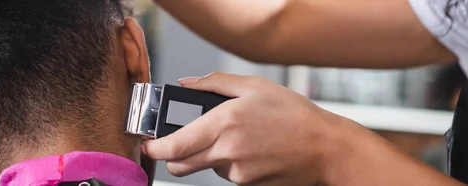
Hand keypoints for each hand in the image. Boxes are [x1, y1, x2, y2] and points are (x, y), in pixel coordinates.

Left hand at [141, 72, 352, 184]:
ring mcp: (237, 173)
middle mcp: (227, 152)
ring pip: (206, 168)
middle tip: (180, 143)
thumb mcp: (255, 86)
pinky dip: (231, 163)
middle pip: (180, 166)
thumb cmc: (293, 114)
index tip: (149, 145)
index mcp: (224, 123)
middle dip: (173, 157)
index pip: (174, 145)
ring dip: (210, 156)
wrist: (325, 148)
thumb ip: (214, 83)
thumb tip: (186, 84)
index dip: (155, 148)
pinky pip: (228, 174)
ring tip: (238, 138)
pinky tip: (251, 150)